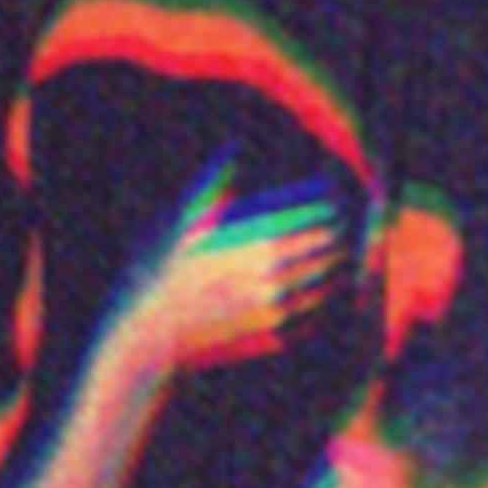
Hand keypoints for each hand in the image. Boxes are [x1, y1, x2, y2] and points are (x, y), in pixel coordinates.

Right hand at [119, 165, 344, 380]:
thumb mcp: (179, 222)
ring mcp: (275, 312)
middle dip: (338, 237)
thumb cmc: (155, 273)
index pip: (315, 221)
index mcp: (256, 246)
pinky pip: (313, 317)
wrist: (144, 336)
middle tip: (343, 228)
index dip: (330, 209)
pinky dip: (323, 303)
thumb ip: (213, 186)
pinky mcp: (271, 337)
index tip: (334, 202)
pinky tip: (318, 294)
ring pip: (326, 285)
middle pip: (327, 252)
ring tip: (339, 257)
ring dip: (336, 268)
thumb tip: (232, 150)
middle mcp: (274, 280)